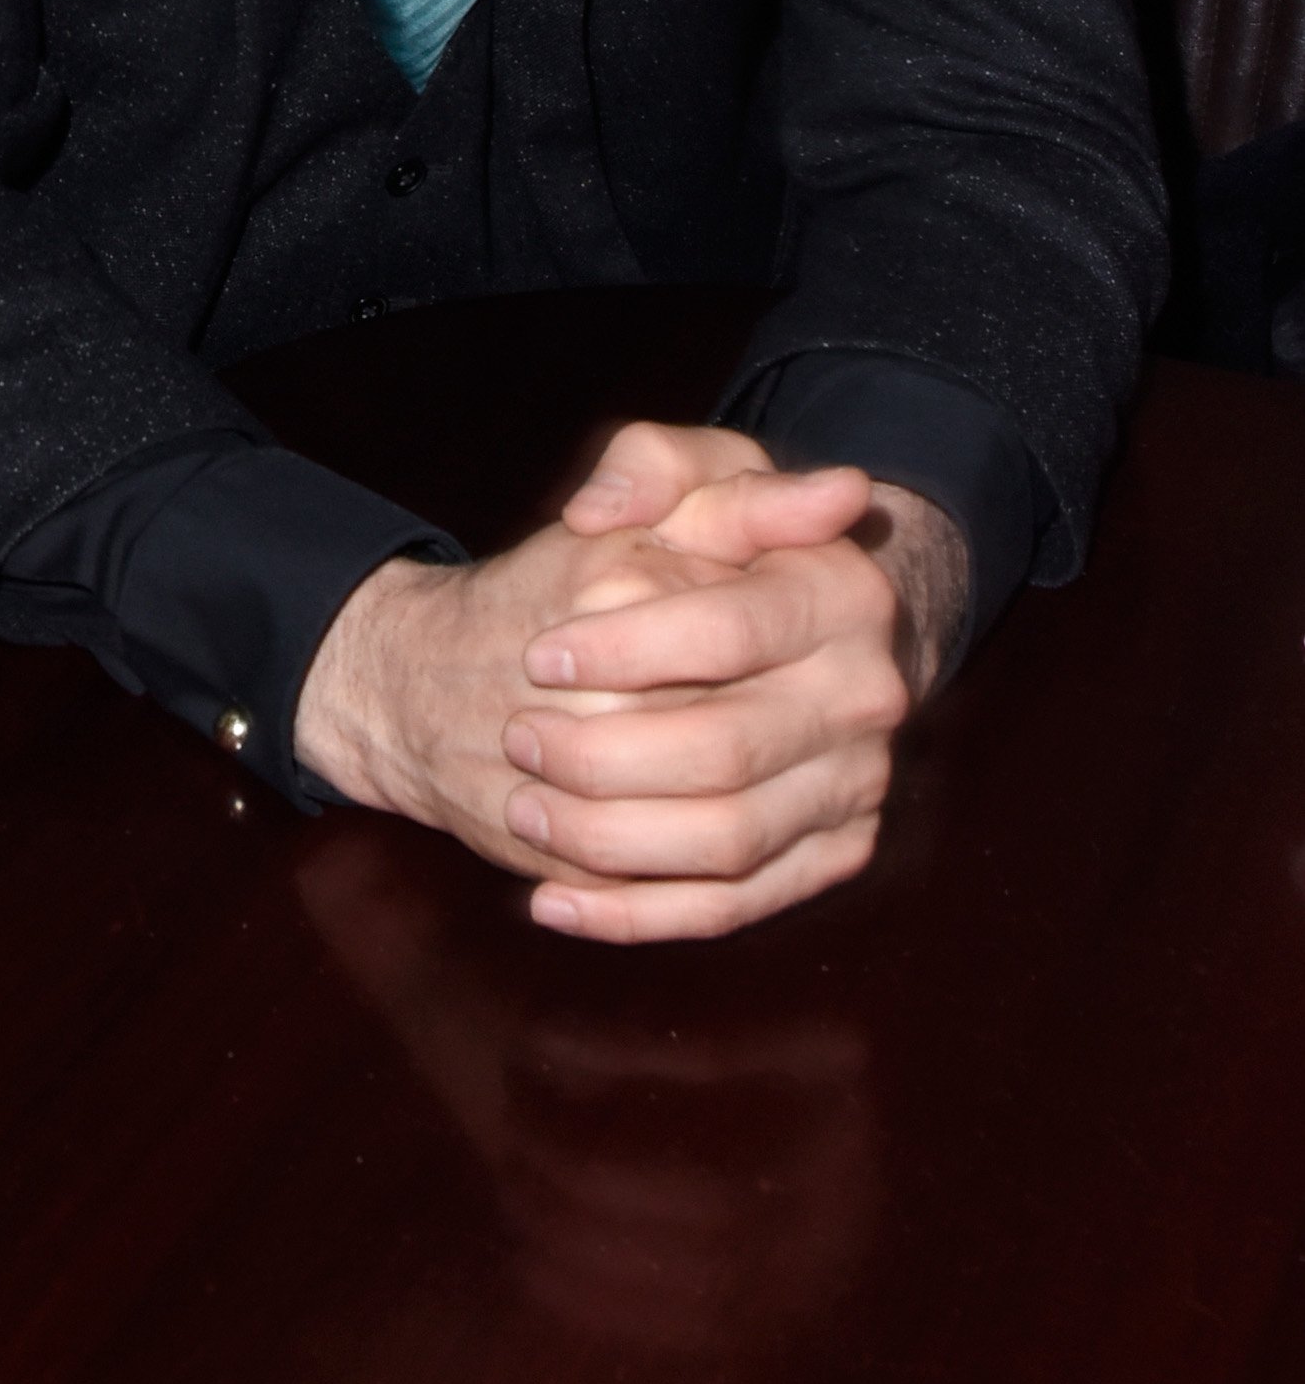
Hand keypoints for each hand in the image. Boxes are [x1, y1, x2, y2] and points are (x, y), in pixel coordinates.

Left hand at [293, 431, 917, 942]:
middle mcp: (868, 697)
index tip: (538, 654)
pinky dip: (639, 916)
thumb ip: (648, 467)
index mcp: (843, 594)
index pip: (730, 631)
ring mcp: (858, 784)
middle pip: (725, 751)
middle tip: (514, 737)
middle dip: (599, 755)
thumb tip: (600, 509)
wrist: (796, 631)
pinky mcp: (834, 853)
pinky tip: (553, 901)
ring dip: (608, 839)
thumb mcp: (691, 474)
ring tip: (522, 809)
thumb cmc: (718, 541)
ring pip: (728, 843)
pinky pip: (737, 905)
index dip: (625, 649)